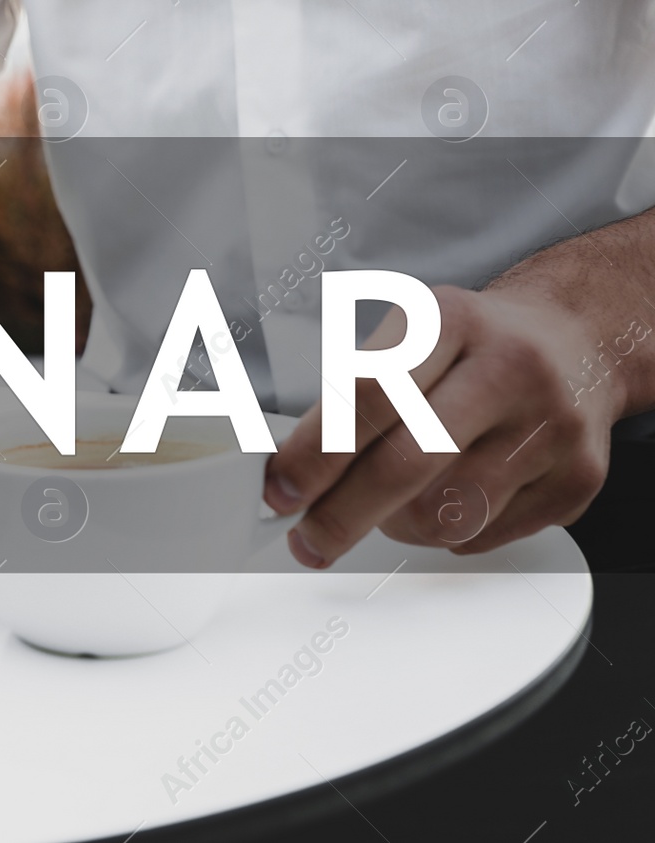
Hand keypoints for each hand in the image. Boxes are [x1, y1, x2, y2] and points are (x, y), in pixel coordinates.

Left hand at [264, 284, 622, 566]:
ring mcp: (550, 427)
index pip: (367, 395)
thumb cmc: (476, 344)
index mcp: (450, 321)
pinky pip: (484, 536)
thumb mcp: (411, 334)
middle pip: (406, 465)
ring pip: (445, 514)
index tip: (281, 491)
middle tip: (308, 538)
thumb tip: (290, 472)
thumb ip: (352, 396)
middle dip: (340, 516)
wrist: (578, 340)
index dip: (314, 454)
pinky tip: (449, 497)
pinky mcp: (578, 480)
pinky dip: (447, 532)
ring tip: (389, 504)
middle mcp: (509, 369)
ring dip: (396, 526)